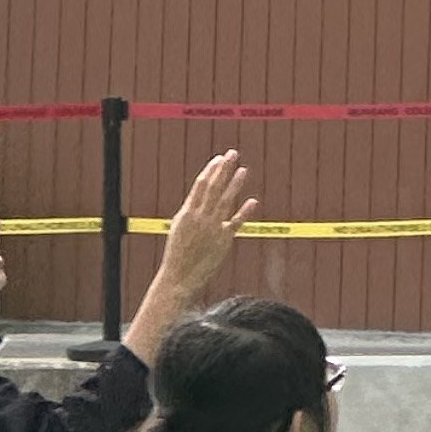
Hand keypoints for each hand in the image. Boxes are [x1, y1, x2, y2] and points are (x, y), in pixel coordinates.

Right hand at [160, 148, 259, 307]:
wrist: (179, 277)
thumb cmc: (178, 254)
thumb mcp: (179, 228)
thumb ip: (191, 213)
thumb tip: (199, 199)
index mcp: (186, 213)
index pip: (200, 186)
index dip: (211, 171)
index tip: (219, 159)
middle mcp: (200, 218)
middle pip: (213, 188)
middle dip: (223, 169)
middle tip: (232, 154)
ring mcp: (212, 228)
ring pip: (225, 201)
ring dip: (235, 185)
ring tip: (243, 170)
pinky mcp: (223, 240)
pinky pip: (236, 223)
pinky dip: (244, 212)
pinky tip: (252, 200)